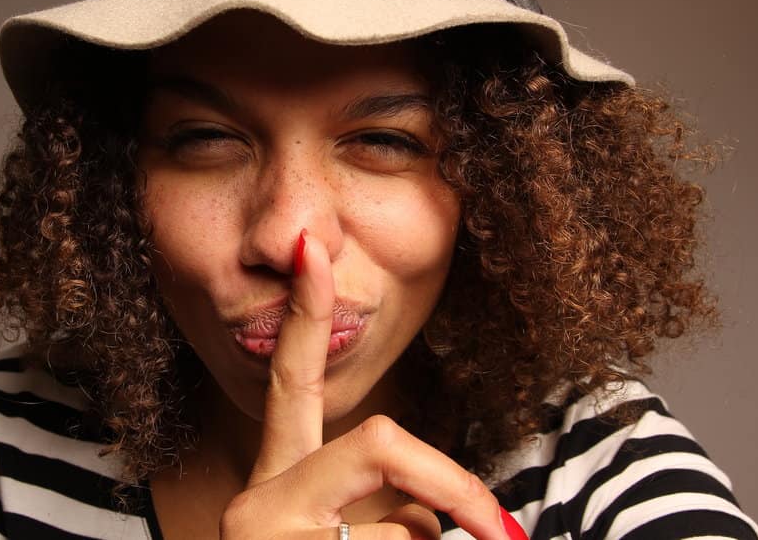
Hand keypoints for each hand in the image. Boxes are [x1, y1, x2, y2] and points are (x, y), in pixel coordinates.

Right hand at [219, 231, 519, 539]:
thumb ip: (375, 503)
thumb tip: (437, 513)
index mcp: (275, 482)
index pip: (291, 381)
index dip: (306, 314)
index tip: (310, 247)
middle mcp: (259, 501)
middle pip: (379, 442)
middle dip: (451, 481)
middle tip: (499, 525)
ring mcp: (269, 533)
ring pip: (409, 523)